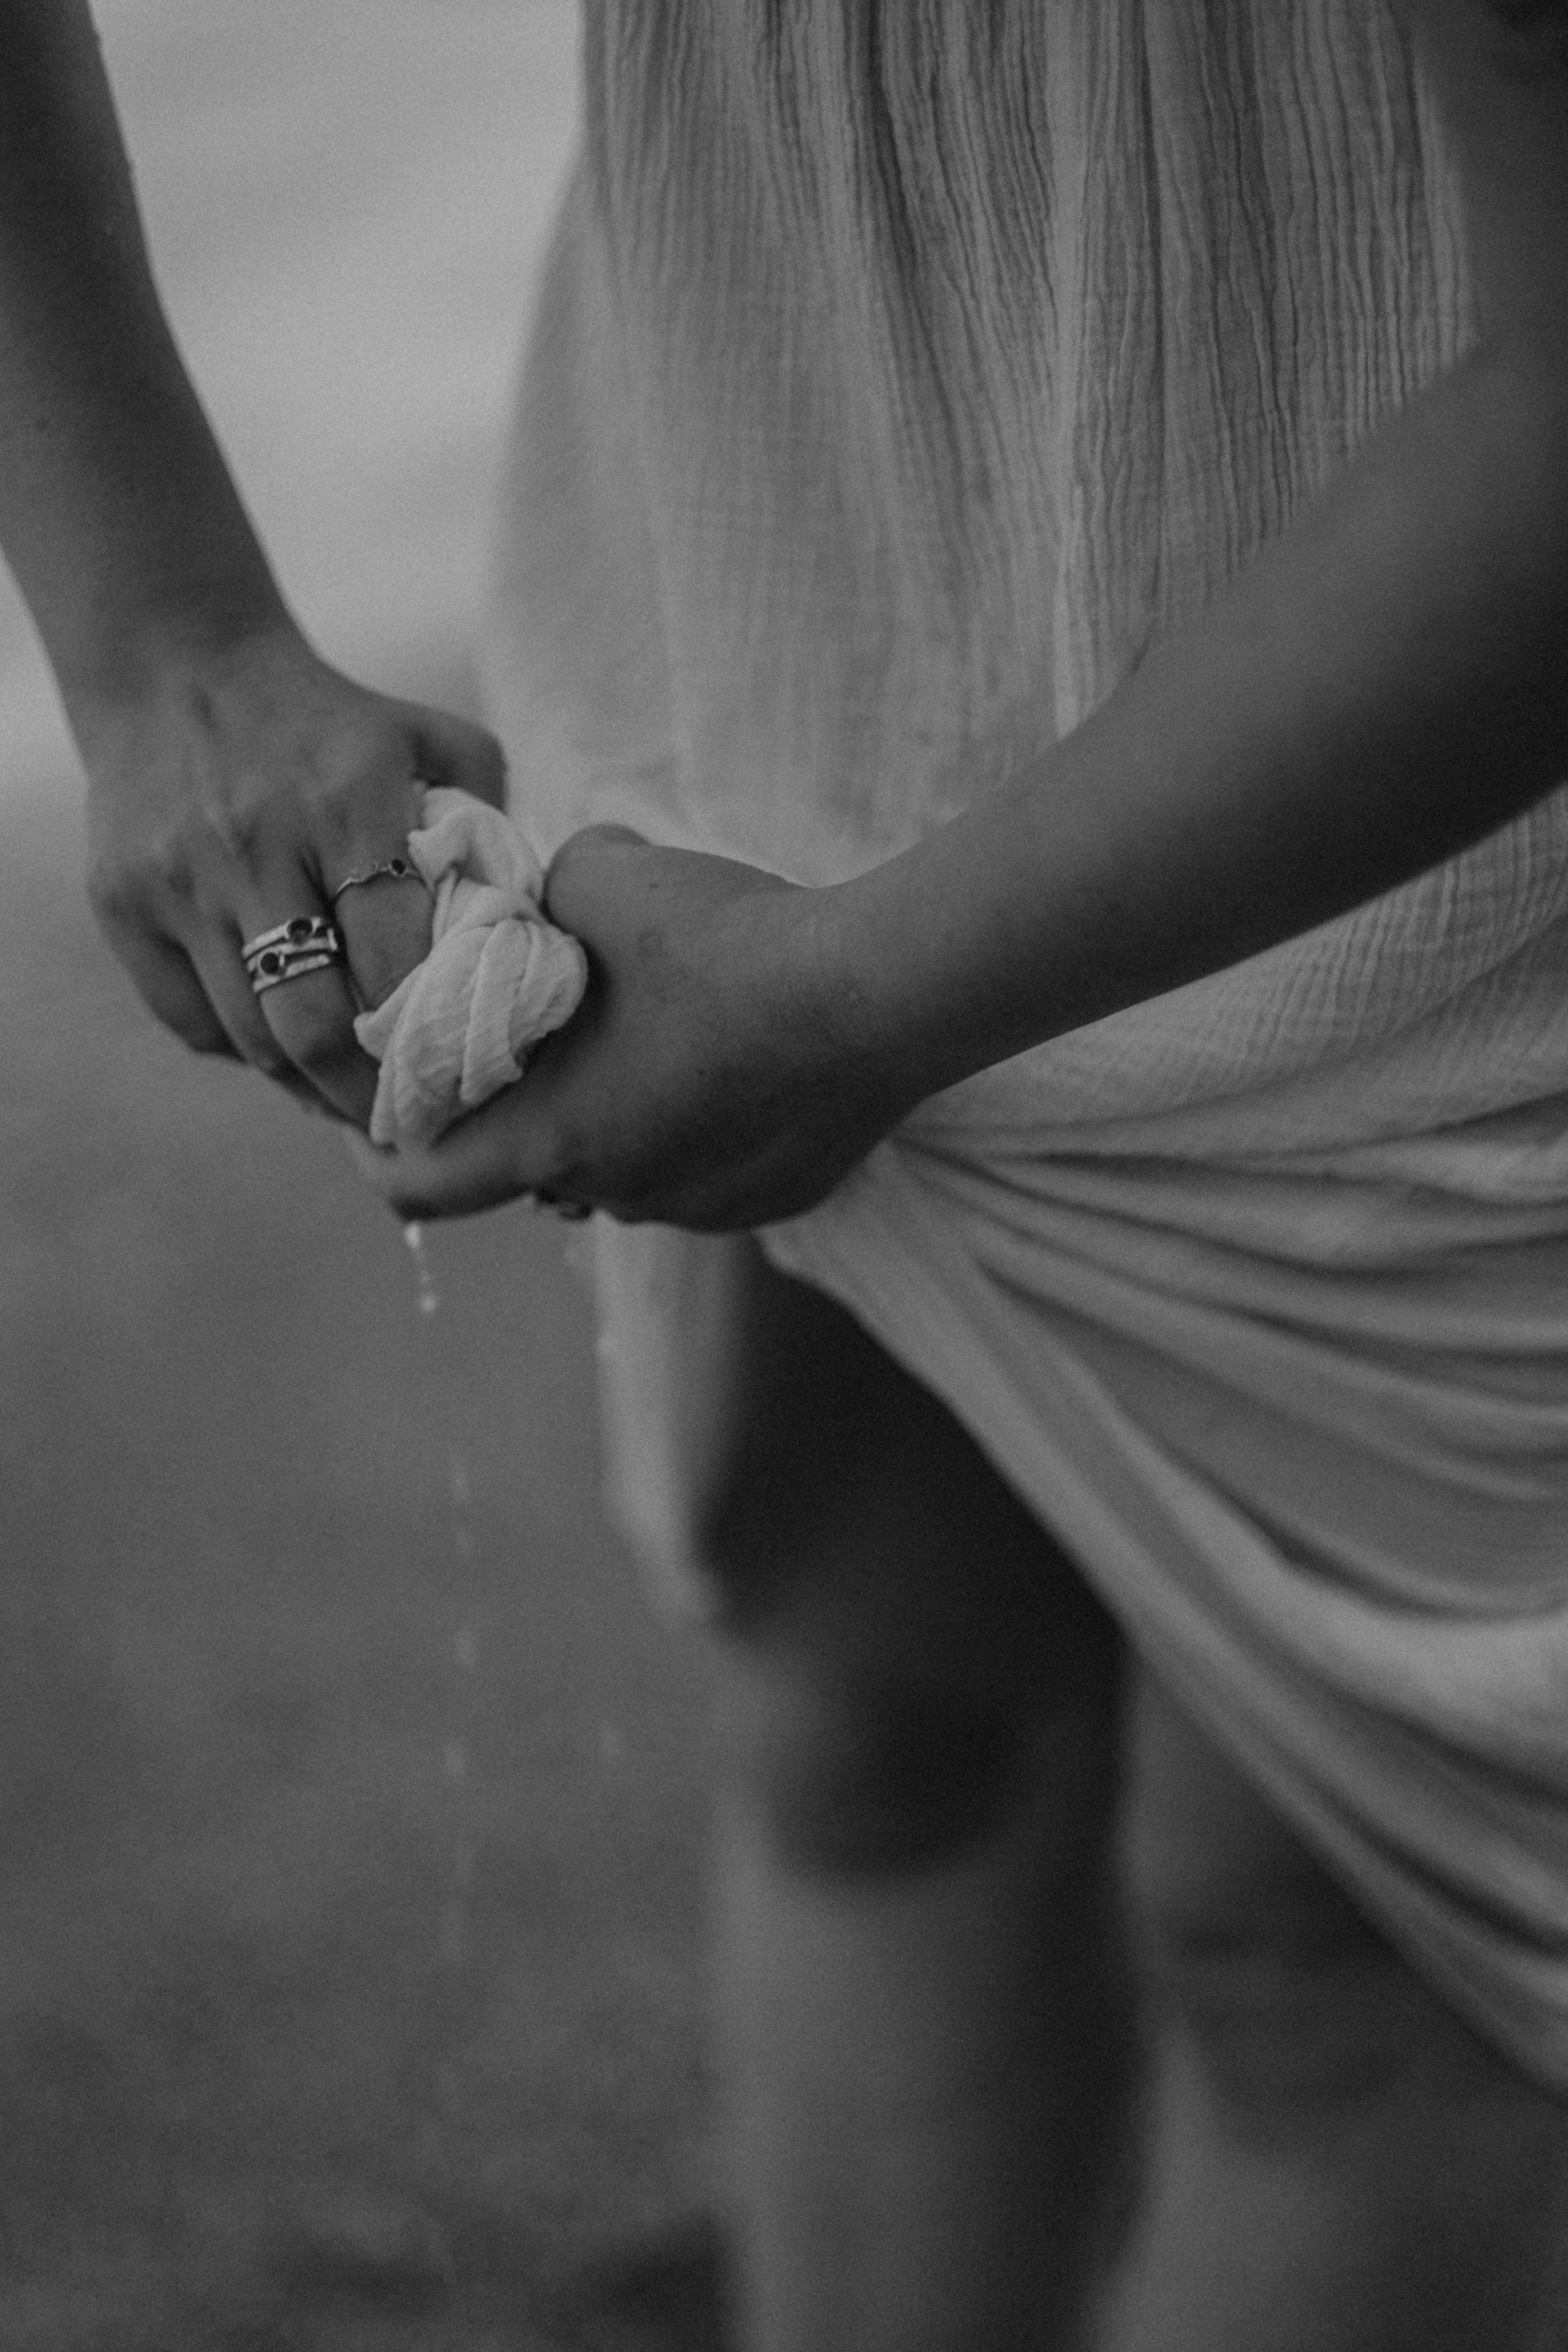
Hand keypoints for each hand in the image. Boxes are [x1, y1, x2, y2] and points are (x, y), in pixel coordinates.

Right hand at [81, 620, 506, 1125]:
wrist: (177, 665)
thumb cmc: (333, 721)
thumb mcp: (430, 740)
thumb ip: (490, 824)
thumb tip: (531, 934)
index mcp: (347, 801)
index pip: (395, 959)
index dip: (430, 1039)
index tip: (462, 1082)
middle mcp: (256, 844)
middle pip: (314, 1023)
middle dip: (367, 1095)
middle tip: (406, 1124)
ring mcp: (179, 880)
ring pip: (249, 1037)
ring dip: (306, 1089)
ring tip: (350, 1104)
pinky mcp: (121, 903)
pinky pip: (189, 1020)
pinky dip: (240, 1052)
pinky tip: (282, 1055)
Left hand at [350, 826, 915, 1230]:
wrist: (882, 991)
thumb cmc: (730, 941)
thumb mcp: (604, 874)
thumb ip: (545, 891)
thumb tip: (544, 888)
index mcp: (554, 1138)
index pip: (416, 1186)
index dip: (376, 1149)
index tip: (375, 1110)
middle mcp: (620, 1192)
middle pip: (531, 1167)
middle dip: (520, 1109)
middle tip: (531, 1036)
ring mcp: (703, 1206)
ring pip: (625, 1166)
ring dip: (615, 1115)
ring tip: (650, 1031)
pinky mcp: (776, 1198)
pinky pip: (707, 1165)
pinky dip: (697, 1121)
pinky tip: (734, 1050)